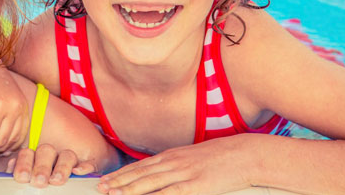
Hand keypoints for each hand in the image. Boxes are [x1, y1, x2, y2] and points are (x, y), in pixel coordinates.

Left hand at [8, 145, 95, 187]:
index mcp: (33, 158)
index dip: (24, 163)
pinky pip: (88, 163)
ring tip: (56, 180)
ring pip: (67, 155)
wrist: (51, 188)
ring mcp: (68, 162)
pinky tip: (78, 172)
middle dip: (42, 166)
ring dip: (62, 166)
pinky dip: (85, 166)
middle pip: (47, 151)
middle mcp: (50, 157)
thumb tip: (10, 167)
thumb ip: (18, 171)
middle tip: (39, 181)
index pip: (28, 153)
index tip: (22, 177)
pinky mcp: (85, 168)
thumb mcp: (24, 180)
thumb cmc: (34, 185)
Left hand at [96, 135, 259, 194]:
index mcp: (171, 156)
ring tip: (112, 194)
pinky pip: (170, 194)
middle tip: (100, 188)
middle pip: (139, 174)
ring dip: (128, 190)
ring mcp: (182, 174)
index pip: (139, 167)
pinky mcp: (195, 186)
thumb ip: (174, 165)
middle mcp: (172, 163)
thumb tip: (159, 172)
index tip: (106, 181)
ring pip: (149, 183)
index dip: (121, 175)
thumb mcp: (192, 157)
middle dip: (118, 183)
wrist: (243, 154)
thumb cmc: (220, 158)